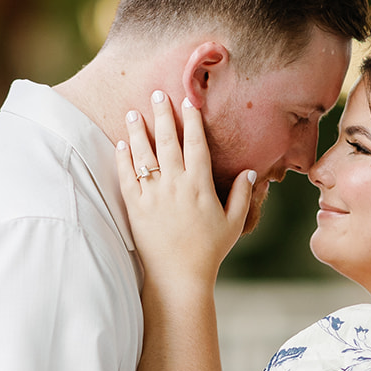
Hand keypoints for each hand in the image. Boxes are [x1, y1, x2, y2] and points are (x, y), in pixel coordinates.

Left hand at [116, 91, 254, 284]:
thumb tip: (250, 170)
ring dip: (137, 131)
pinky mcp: (135, 208)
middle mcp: (175, 185)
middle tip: (156, 94)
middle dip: (161, 115)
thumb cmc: (208, 251)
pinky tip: (121, 144)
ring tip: (131, 112)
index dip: (192, 120)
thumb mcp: (233, 223)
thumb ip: (242, 195)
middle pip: (167, 141)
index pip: (195, 144)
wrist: (178, 277)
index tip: (188, 101)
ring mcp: (153, 196)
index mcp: (200, 185)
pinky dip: (123, 159)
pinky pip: (127, 178)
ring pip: (143, 156)